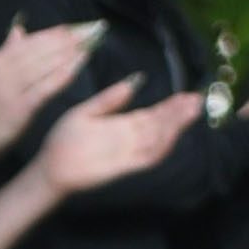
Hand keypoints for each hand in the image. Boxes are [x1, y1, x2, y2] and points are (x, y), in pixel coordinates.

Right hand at [0, 21, 93, 157]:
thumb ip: (4, 53)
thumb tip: (17, 30)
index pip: (25, 43)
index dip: (48, 35)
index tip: (67, 29)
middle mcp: (0, 72)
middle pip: (35, 52)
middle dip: (61, 42)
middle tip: (84, 34)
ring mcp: (9, 89)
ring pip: (41, 67)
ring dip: (64, 56)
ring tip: (83, 48)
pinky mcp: (18, 108)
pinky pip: (43, 89)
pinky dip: (59, 78)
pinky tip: (74, 71)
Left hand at [30, 78, 205, 195]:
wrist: (51, 167)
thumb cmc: (65, 140)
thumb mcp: (85, 111)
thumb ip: (110, 99)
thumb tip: (134, 81)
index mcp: (122, 124)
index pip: (153, 114)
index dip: (171, 105)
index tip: (188, 95)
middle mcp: (129, 139)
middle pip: (160, 125)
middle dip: (179, 114)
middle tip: (197, 100)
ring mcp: (127, 153)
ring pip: (157, 140)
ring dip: (174, 127)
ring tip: (190, 112)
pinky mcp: (121, 167)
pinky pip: (144, 158)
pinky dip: (158, 148)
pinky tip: (170, 137)